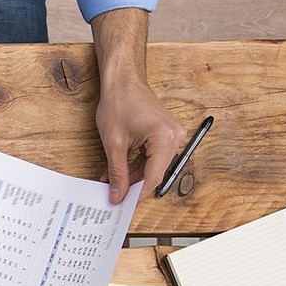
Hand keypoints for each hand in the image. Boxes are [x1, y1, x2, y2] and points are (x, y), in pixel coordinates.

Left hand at [96, 77, 181, 203]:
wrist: (122, 80)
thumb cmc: (119, 102)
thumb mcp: (113, 142)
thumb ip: (117, 172)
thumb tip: (117, 195)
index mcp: (165, 138)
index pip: (154, 176)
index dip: (138, 194)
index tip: (124, 205)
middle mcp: (174, 137)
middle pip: (154, 172)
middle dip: (132, 184)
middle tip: (114, 196)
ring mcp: (172, 135)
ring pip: (151, 166)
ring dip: (131, 175)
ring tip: (110, 181)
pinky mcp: (165, 134)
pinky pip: (151, 156)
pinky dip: (135, 164)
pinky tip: (118, 170)